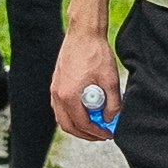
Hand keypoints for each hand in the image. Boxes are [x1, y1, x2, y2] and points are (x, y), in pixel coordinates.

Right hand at [51, 25, 124, 145]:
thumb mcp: (110, 80)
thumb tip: (111, 118)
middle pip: (68, 125)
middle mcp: (57, 94)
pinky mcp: (56, 83)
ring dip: (78, 124)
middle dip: (86, 133)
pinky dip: (72, 114)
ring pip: (62, 117)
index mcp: (69, 96)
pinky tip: (85, 111)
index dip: (96, 132)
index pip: (82, 124)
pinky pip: (60, 107)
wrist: (84, 33)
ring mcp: (54, 89)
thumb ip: (112, 103)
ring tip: (94, 124)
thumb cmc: (95, 53)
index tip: (108, 134)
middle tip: (101, 134)